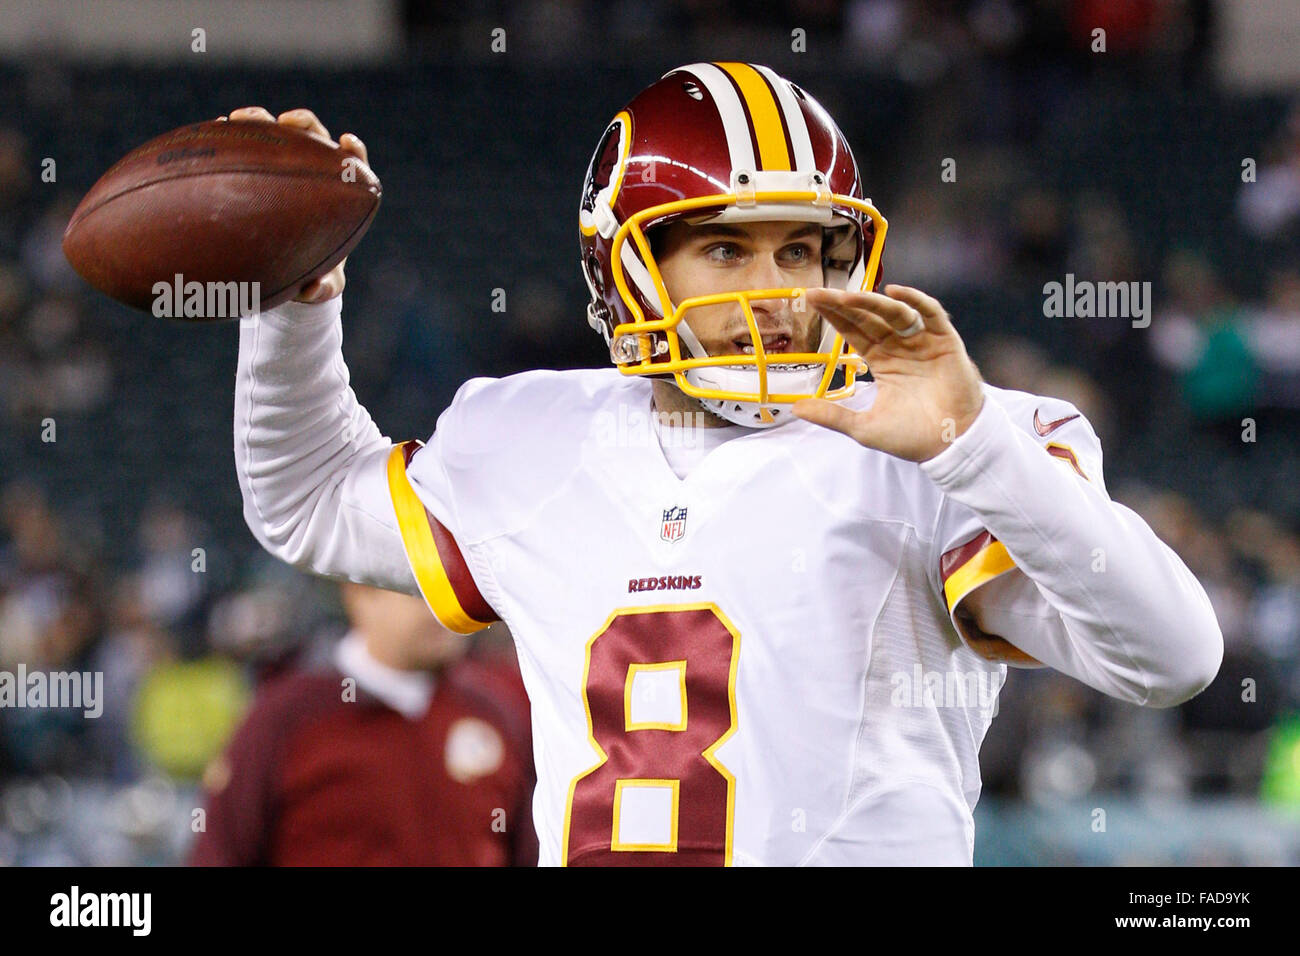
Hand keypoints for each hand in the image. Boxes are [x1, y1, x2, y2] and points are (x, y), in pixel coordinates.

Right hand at [216, 107, 369, 302]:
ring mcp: (283, 166)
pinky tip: (213, 128)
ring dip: (259, 119)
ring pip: (275, 133)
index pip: (353, 163)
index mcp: (339, 194)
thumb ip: (323, 288)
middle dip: (302, 123)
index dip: (353, 150)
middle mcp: (313, 172)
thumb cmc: (314, 272)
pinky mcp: (255, 167)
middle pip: (314, 136)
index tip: (347, 142)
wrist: (287, 269)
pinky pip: (243, 146)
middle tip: (287, 122)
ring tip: (239, 118)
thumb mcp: (322, 285)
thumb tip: (311, 291)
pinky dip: (230, 135)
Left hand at [791, 284, 984, 461]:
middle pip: (868, 317)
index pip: (854, 331)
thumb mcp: (863, 426)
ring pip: (894, 312)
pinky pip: (930, 313)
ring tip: (847, 296)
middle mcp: (900, 347)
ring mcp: (922, 341)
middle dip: (844, 304)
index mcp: (882, 361)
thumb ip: (831, 415)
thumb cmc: (911, 437)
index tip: (811, 301)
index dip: (834, 316)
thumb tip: (795, 408)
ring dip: (871, 302)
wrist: (951, 445)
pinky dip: (915, 300)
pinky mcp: (945, 340)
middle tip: (818, 293)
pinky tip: (895, 293)